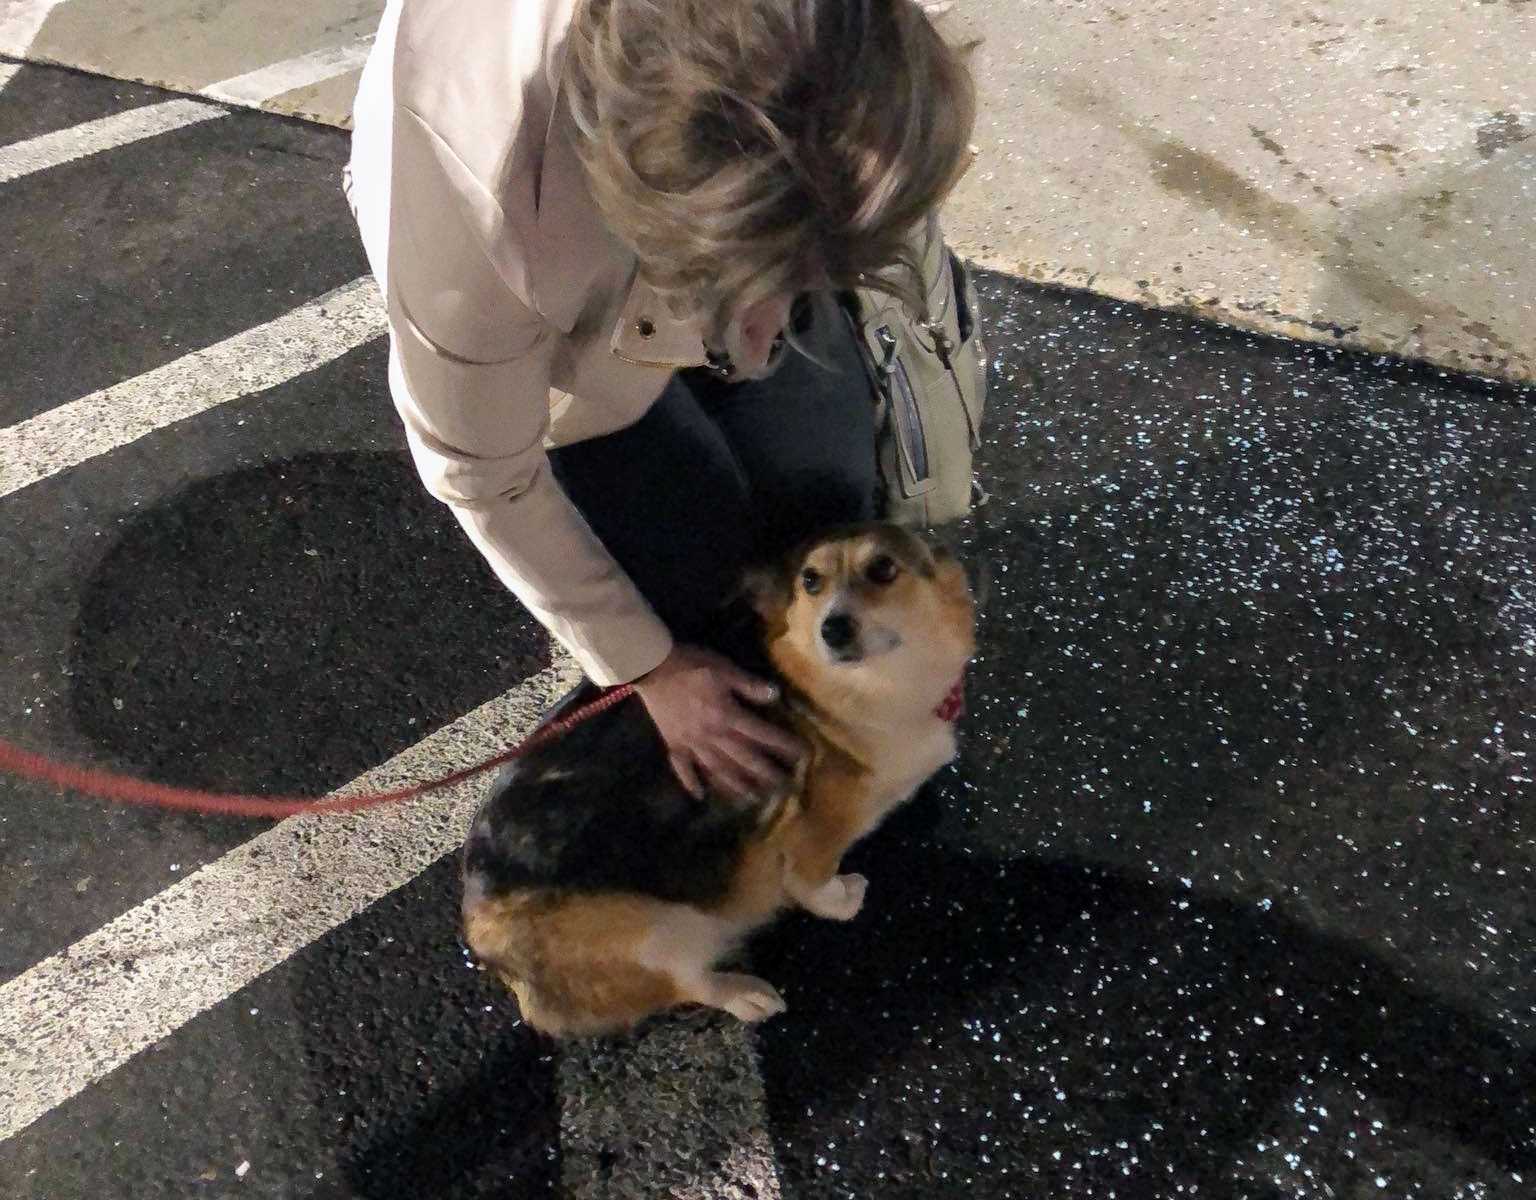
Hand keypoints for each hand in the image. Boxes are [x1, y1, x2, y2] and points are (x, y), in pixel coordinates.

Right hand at [634, 644, 803, 800]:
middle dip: (765, 772)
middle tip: (783, 786)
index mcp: (727, 716)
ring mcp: (691, 743)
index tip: (801, 755)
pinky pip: (683, 768)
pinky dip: (691, 783)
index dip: (782, 744)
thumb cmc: (691, 665)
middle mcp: (712, 735)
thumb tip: (776, 695)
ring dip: (736, 785)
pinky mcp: (674, 744)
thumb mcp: (724, 669)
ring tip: (752, 798)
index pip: (761, 733)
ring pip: (717, 769)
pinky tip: (700, 796)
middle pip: (743, 758)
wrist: (651, 667)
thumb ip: (749, 685)